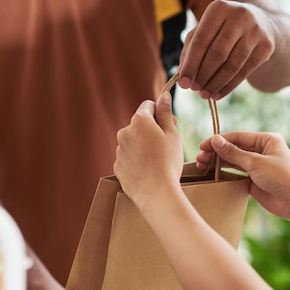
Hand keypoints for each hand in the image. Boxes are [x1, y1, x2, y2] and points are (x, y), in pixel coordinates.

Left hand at [114, 92, 183, 210]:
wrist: (156, 193)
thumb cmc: (168, 163)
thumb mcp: (172, 135)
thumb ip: (165, 113)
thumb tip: (163, 96)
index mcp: (139, 121)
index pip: (148, 106)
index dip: (161, 113)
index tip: (170, 124)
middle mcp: (124, 132)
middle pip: (139, 124)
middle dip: (152, 129)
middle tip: (166, 144)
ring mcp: (119, 150)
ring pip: (133, 141)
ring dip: (143, 145)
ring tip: (157, 160)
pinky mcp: (117, 165)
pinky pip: (128, 157)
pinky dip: (137, 160)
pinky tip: (148, 169)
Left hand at [177, 0, 276, 99]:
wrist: (262, 25)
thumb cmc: (223, 30)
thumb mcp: (205, 31)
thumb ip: (190, 49)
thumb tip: (181, 74)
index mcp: (218, 8)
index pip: (200, 41)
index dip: (190, 65)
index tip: (183, 84)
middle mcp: (239, 14)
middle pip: (217, 53)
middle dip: (203, 75)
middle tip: (194, 90)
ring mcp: (256, 29)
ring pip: (232, 64)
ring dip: (215, 83)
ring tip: (204, 95)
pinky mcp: (267, 45)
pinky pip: (244, 71)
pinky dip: (229, 86)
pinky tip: (218, 94)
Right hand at [196, 131, 289, 220]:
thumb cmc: (282, 177)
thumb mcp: (255, 163)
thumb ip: (233, 152)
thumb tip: (215, 140)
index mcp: (266, 140)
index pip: (237, 137)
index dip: (218, 141)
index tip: (202, 147)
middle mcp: (262, 151)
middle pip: (233, 149)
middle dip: (216, 153)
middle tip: (199, 159)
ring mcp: (258, 166)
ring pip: (233, 161)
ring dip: (218, 163)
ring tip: (201, 166)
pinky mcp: (255, 180)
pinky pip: (236, 174)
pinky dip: (224, 173)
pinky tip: (213, 175)